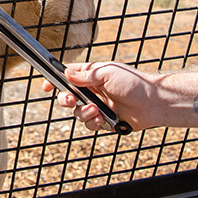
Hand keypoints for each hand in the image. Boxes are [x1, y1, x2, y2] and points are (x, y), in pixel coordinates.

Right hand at [44, 61, 160, 131]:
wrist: (152, 103)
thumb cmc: (133, 83)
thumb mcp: (107, 73)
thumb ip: (85, 75)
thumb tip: (66, 74)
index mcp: (91, 75)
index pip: (67, 77)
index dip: (55, 81)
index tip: (46, 86)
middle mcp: (92, 91)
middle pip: (67, 96)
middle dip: (65, 100)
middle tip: (71, 101)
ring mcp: (96, 106)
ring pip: (77, 113)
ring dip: (82, 112)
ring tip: (95, 110)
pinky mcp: (103, 120)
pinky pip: (89, 124)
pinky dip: (92, 122)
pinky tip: (100, 119)